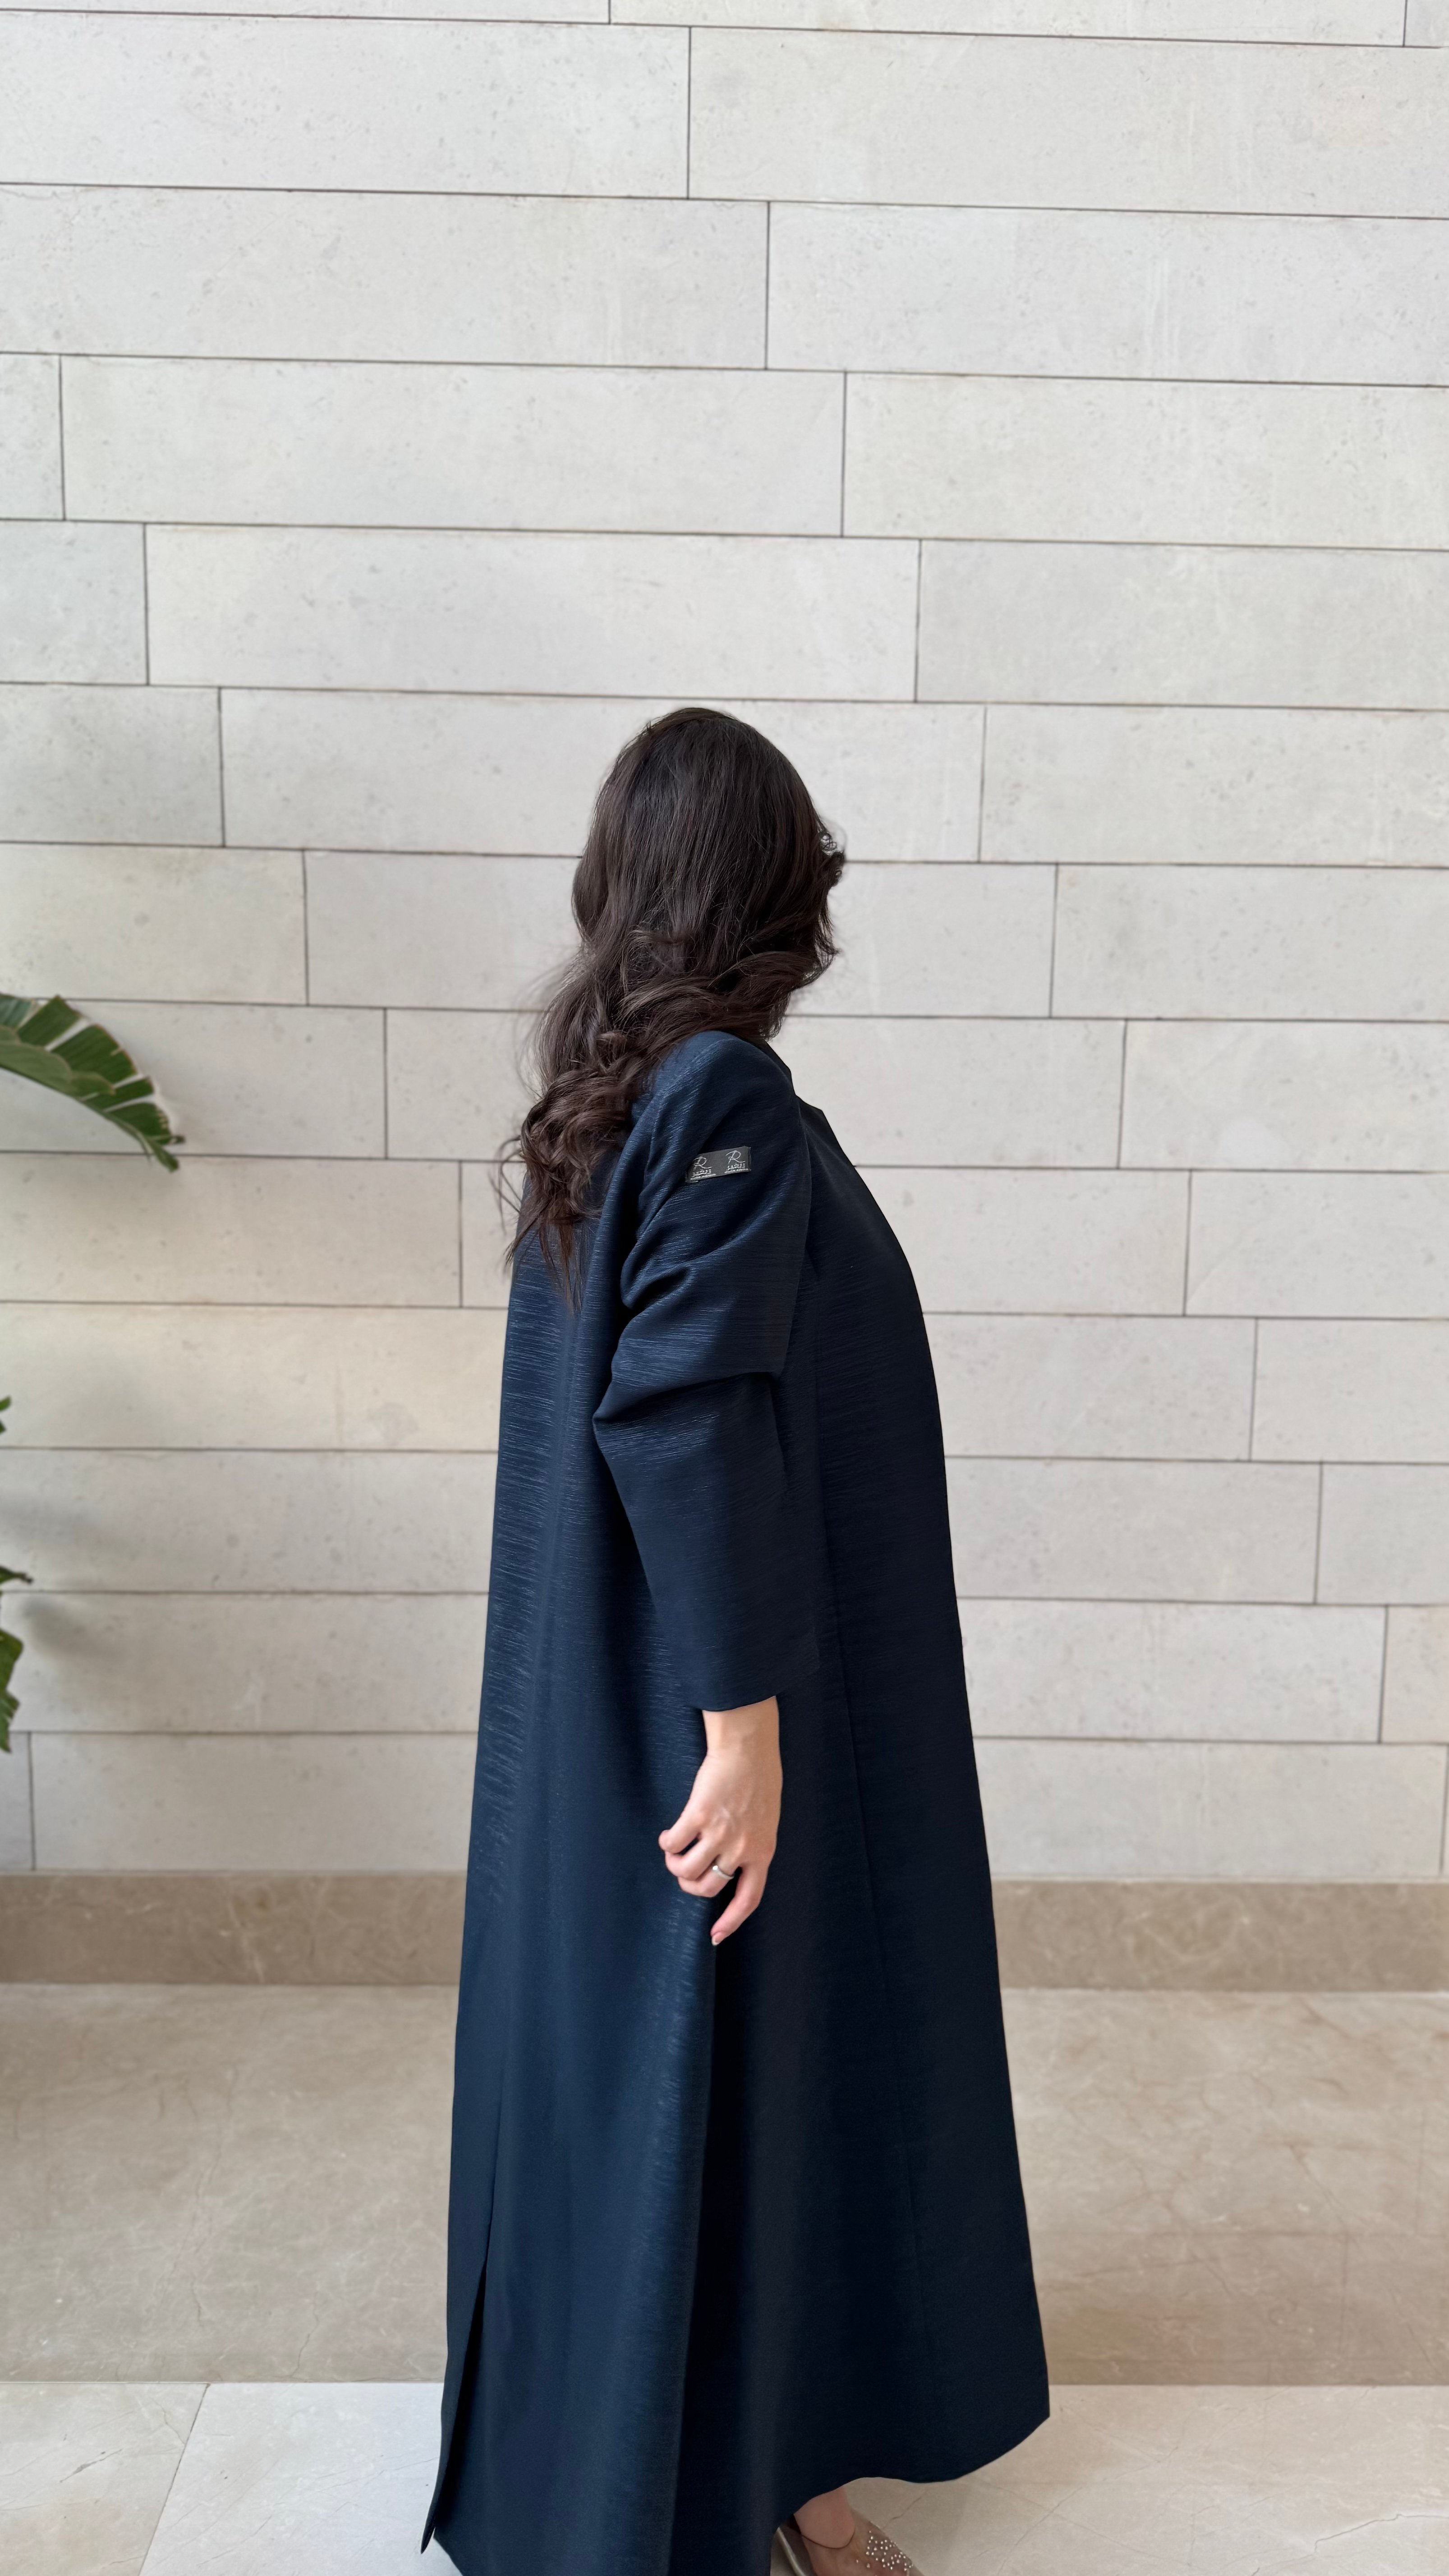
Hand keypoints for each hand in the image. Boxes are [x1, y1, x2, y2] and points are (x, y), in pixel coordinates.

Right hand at [659, 1696, 780, 1944]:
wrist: (748, 1748)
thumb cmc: (759, 1780)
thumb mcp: (766, 1821)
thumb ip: (751, 1846)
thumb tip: (730, 1866)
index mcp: (762, 1853)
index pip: (748, 1899)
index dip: (730, 1921)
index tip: (715, 1937)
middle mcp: (741, 1849)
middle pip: (708, 1888)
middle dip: (690, 1885)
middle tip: (684, 1872)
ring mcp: (719, 1834)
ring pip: (686, 1870)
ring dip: (674, 1865)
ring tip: (674, 1851)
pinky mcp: (698, 1816)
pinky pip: (673, 1844)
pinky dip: (667, 1842)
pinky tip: (669, 1834)